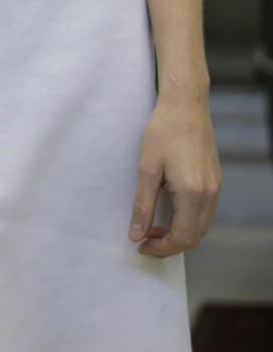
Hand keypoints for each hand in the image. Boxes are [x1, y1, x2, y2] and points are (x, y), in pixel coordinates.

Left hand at [128, 94, 221, 256]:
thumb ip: (142, 204)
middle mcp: (209, 193)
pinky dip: (189, 219)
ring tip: (154, 225)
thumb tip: (135, 233)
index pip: (182, 237)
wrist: (185, 103)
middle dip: (169, 243)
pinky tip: (170, 209)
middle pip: (195, 236)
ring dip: (180, 232)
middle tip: (145, 237)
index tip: (141, 245)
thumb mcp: (147, 167)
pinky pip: (205, 211)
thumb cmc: (163, 130)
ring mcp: (215, 186)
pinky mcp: (215, 178)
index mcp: (193, 193)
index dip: (161, 248)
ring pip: (202, 225)